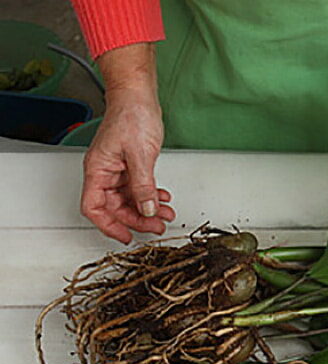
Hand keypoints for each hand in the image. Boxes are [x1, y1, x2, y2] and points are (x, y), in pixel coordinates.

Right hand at [80, 88, 173, 243]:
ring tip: (165, 214)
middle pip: (114, 207)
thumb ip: (143, 185)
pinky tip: (162, 198)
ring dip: (147, 209)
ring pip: (129, 199)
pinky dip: (150, 196)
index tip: (126, 236)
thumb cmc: (132, 115)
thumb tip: (146, 209)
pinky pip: (137, 188)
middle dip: (137, 219)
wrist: (139, 95)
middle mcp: (104, 171)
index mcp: (98, 169)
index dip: (108, 226)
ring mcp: (117, 169)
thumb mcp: (140, 154)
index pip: (94, 207)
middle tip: (157, 225)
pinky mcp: (130, 165)